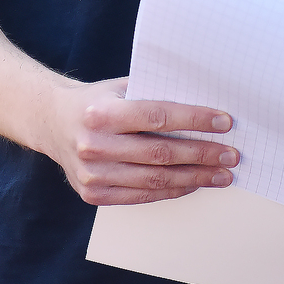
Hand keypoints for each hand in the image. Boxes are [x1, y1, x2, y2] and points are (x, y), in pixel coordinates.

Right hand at [37, 77, 237, 204]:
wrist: (52, 122)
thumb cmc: (97, 101)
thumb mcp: (121, 87)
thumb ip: (155, 94)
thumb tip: (204, 108)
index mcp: (101, 112)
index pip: (158, 116)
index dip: (195, 120)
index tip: (225, 123)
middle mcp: (94, 144)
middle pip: (160, 153)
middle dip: (202, 155)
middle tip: (231, 155)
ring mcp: (92, 173)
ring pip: (154, 180)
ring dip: (194, 178)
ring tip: (221, 175)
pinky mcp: (93, 193)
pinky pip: (141, 196)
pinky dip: (172, 190)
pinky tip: (193, 184)